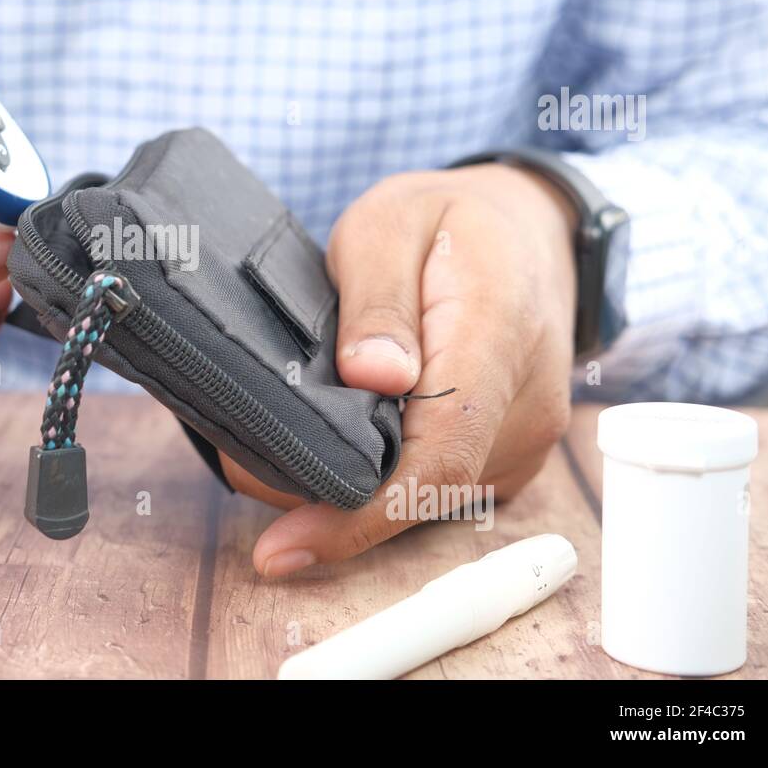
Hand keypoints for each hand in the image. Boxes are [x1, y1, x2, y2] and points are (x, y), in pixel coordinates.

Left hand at [220, 164, 578, 576]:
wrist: (527, 230)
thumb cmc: (449, 222)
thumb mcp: (392, 223)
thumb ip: (379, 299)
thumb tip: (373, 376)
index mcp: (498, 336)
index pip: (437, 453)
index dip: (360, 514)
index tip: (286, 545)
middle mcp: (525, 405)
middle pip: (420, 487)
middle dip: (327, 500)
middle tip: (240, 466)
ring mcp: (524, 438)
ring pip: (424, 497)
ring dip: (351, 488)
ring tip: (277, 444)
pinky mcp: (508, 455)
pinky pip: (437, 487)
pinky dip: (380, 478)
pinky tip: (334, 444)